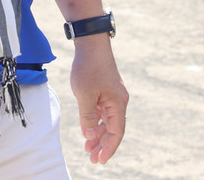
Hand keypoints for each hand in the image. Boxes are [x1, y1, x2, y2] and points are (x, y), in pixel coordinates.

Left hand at [69, 39, 129, 164]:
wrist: (90, 43)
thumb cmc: (88, 67)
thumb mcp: (85, 95)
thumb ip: (87, 117)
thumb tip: (89, 136)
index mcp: (118, 103)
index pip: (116, 132)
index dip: (109, 147)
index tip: (100, 160)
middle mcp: (118, 101)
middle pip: (112, 129)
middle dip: (103, 144)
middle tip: (92, 159)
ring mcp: (112, 96)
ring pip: (107, 121)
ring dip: (98, 134)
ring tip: (88, 147)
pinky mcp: (105, 90)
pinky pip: (102, 112)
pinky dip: (96, 122)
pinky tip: (88, 129)